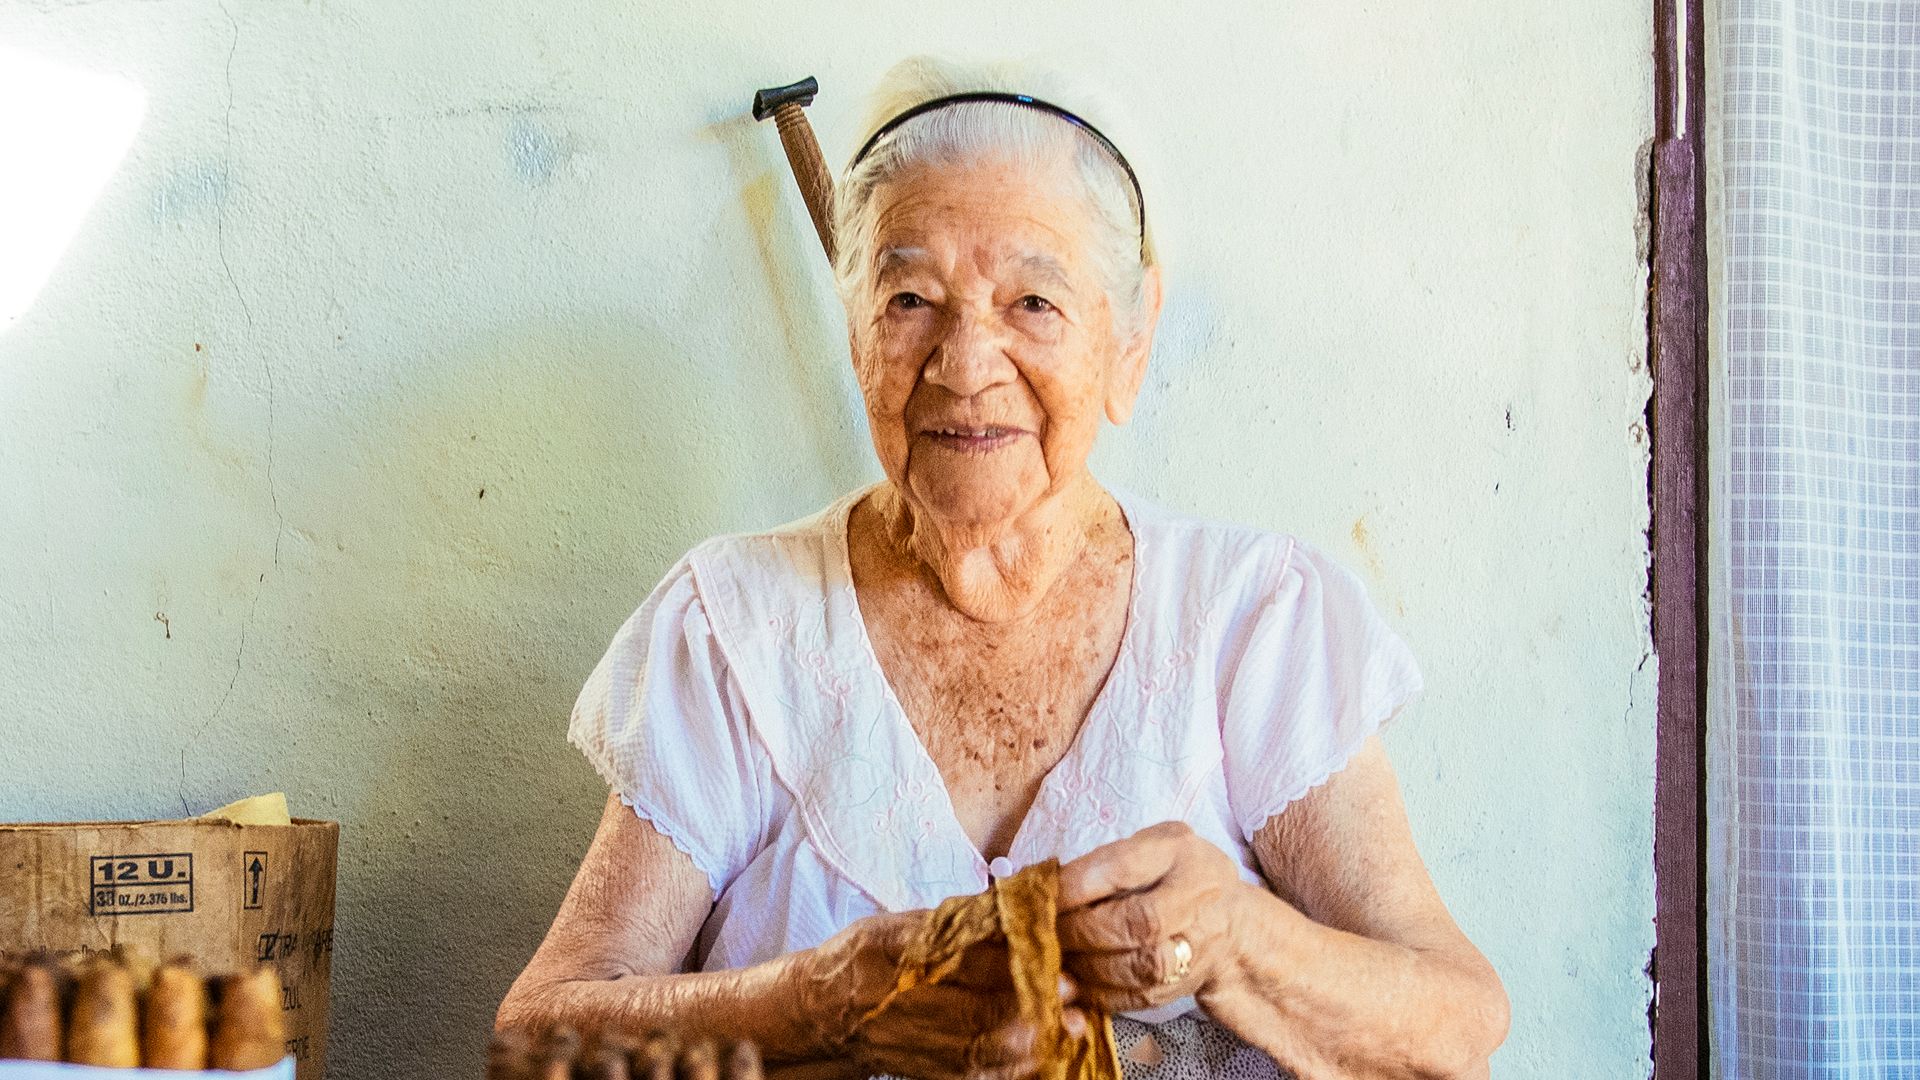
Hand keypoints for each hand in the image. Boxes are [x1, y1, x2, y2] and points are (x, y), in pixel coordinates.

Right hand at [787, 911, 1088, 1079]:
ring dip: (1030, 1040)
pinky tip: (1044, 1055)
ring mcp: (913, 1042)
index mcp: (896, 954)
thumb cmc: (862, 959)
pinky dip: (1011, 1069)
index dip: (1008, 961)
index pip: (961, 958)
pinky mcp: (925, 1070)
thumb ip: (952, 922)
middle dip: (1029, 1004)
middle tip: (1071, 992)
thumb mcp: (896, 925)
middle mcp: (903, 1001)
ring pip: (979, 1050)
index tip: (1049, 955)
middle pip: (974, 1011)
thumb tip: (1008, 908)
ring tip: (1070, 1025)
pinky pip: (973, 1075)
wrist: (822, 1015)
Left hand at [1056, 821, 1252, 1013]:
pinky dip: (1100, 995)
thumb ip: (1104, 864)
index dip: (1076, 887)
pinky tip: (1075, 987)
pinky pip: (1140, 997)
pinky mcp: (1188, 983)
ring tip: (1056, 960)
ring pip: (1141, 966)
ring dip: (1088, 968)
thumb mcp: (1148, 848)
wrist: (1230, 921)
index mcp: (1179, 851)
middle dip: (1081, 932)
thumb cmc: (1172, 875)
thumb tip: (1042, 893)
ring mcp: (1199, 943)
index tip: (1042, 897)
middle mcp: (1197, 896)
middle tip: (1046, 934)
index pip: (1123, 868)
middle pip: (1138, 922)